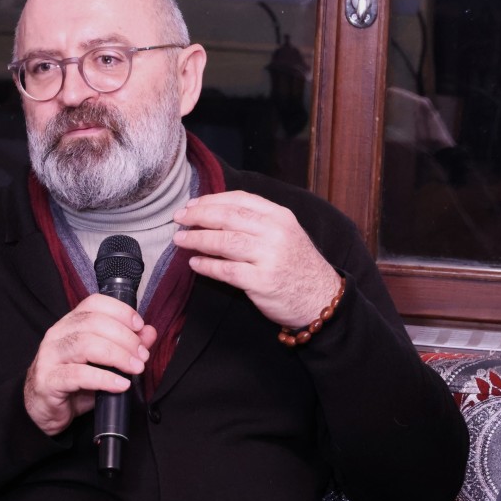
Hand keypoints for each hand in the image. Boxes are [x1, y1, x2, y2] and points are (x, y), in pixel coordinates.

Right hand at [24, 294, 156, 435]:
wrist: (43, 409)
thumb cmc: (73, 382)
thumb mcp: (103, 362)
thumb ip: (126, 345)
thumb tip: (149, 333)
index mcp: (70, 323)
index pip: (94, 303)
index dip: (120, 311)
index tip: (139, 326)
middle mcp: (58, 334)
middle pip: (94, 323)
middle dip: (125, 337)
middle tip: (141, 355)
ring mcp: (50, 356)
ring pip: (86, 344)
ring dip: (117, 355)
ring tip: (135, 368)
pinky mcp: (48, 380)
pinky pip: (78, 375)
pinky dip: (104, 378)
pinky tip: (120, 384)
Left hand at [172, 191, 340, 327]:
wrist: (321, 299)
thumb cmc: (297, 265)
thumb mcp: (285, 233)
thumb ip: (257, 221)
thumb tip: (214, 213)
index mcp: (279, 216)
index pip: (239, 200)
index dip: (211, 200)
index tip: (191, 205)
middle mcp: (275, 233)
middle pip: (228, 217)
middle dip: (198, 216)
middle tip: (179, 219)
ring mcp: (269, 257)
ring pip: (224, 242)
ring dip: (197, 239)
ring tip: (180, 240)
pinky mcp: (262, 282)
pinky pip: (226, 270)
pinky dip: (207, 266)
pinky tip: (195, 263)